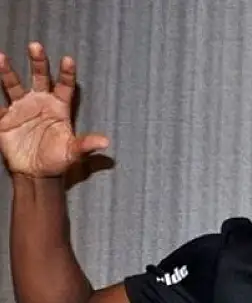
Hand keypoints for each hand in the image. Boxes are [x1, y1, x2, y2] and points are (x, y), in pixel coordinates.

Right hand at [0, 42, 107, 177]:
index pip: (64, 86)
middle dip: (38, 62)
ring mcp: (21, 108)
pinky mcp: (5, 118)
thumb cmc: (58, 160)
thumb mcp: (74, 153)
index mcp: (59, 107)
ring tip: (1, 57)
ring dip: (7, 72)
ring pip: (13, 85)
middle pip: (39, 77)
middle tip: (36, 46)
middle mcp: (40, 103)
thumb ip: (86, 144)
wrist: (37, 173)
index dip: (66, 73)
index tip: (68, 59)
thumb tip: (106, 143)